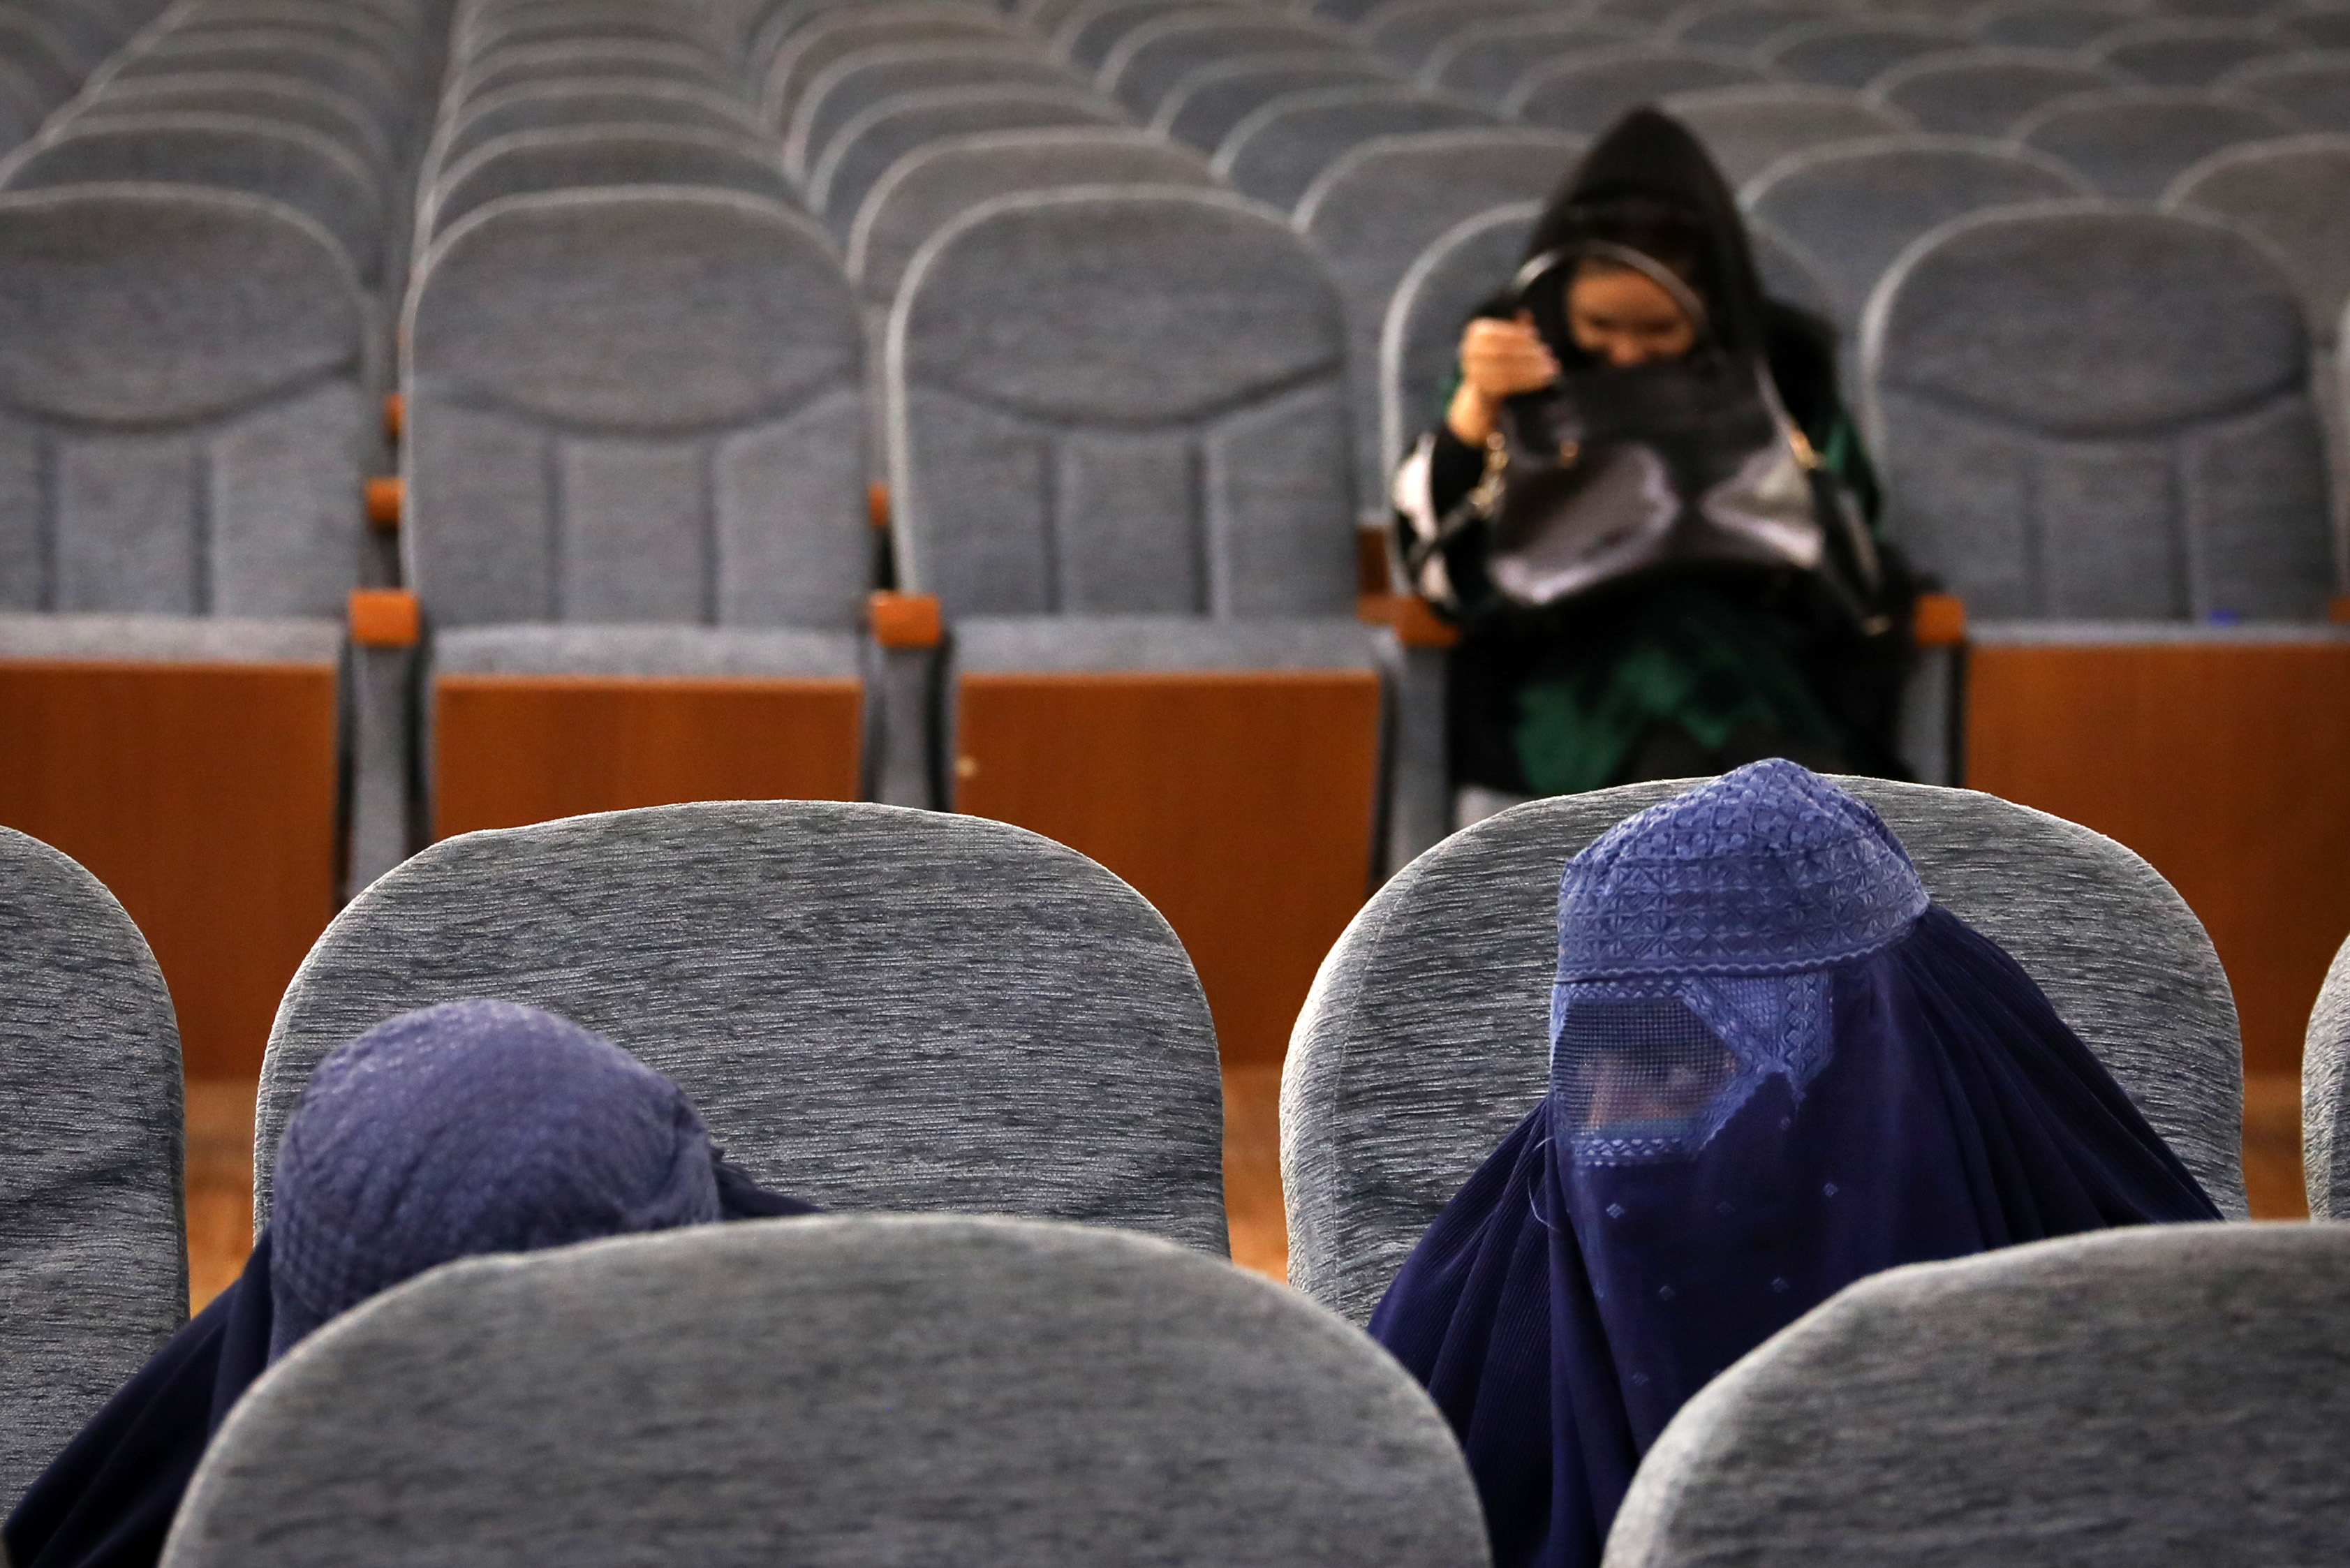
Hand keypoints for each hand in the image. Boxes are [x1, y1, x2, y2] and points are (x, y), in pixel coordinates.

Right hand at [1446, 312, 1558, 444]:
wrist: (1485, 387)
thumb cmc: (1502, 355)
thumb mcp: (1508, 338)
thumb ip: (1516, 327)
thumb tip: (1526, 313)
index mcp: (1475, 333)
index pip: (1497, 332)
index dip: (1516, 333)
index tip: (1535, 334)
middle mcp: (1468, 351)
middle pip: (1502, 351)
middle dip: (1527, 352)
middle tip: (1548, 353)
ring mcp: (1472, 372)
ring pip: (1506, 369)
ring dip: (1531, 369)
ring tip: (1551, 368)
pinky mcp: (1481, 389)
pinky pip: (1508, 385)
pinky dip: (1528, 382)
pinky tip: (1544, 380)